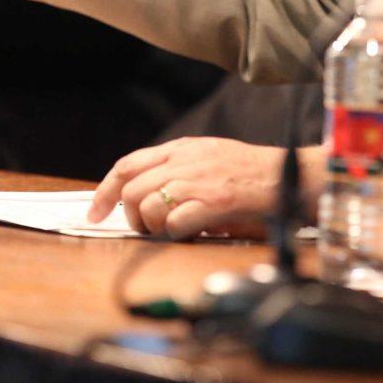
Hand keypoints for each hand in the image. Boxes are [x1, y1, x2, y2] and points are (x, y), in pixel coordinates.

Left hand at [88, 137, 325, 239]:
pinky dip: (173, 234)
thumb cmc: (252, 172)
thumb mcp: (210, 157)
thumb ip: (179, 168)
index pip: (128, 165)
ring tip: (170, 231)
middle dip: (129, 216)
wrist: (287, 175)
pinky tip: (189, 234)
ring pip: (147, 207)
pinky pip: (173, 223)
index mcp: (182, 149)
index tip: (95, 212)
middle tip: (143, 228)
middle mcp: (185, 161)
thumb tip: (148, 195)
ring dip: (151, 227)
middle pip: (131, 189)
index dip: (105, 190)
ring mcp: (198, 181)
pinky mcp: (212, 203)